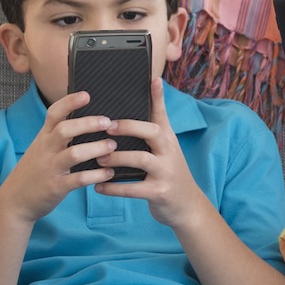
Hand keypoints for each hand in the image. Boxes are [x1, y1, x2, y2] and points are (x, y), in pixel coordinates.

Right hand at [0, 91, 116, 223]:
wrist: (14, 201)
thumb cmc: (35, 171)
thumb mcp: (41, 149)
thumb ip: (58, 136)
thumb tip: (87, 120)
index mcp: (43, 138)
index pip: (53, 114)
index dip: (69, 103)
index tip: (86, 95)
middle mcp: (46, 150)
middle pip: (64, 130)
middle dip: (87, 124)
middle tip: (108, 122)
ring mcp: (50, 169)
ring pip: (74, 154)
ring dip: (96, 148)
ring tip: (112, 146)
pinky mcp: (56, 187)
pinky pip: (78, 179)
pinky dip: (96, 175)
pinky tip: (108, 173)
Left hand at [96, 77, 210, 229]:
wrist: (187, 205)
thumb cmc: (168, 172)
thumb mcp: (166, 150)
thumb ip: (153, 131)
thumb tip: (136, 110)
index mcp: (168, 139)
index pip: (163, 114)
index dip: (158, 97)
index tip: (152, 79)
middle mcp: (169, 152)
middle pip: (153, 132)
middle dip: (129, 127)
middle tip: (107, 127)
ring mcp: (166, 172)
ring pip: (141, 159)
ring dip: (117, 157)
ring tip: (98, 157)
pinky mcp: (160, 193)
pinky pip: (134, 188)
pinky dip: (114, 188)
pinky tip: (98, 185)